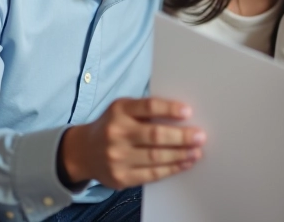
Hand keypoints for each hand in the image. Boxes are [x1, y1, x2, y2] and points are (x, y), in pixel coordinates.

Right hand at [60, 97, 205, 188]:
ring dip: (181, 155)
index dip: (170, 109)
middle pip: (155, 135)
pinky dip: (171, 169)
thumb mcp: (123, 109)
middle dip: (181, 137)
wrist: (83, 151)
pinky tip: (184, 163)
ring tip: (197, 151)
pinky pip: (151, 174)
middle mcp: (116, 133)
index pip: (148, 107)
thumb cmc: (113, 125)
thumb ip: (147, 110)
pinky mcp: (120, 177)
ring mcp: (117, 157)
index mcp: (119, 110)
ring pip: (155, 157)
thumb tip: (184, 116)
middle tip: (200, 136)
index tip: (188, 112)